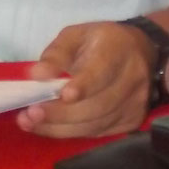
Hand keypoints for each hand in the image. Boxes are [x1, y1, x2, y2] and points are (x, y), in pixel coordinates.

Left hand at [16, 21, 155, 138]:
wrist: (138, 51)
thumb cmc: (99, 41)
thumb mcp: (75, 35)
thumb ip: (56, 54)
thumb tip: (37, 75)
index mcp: (117, 49)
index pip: (102, 71)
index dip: (84, 85)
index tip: (63, 95)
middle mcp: (132, 78)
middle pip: (97, 105)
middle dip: (61, 113)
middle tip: (30, 114)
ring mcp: (135, 103)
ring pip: (96, 124)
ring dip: (60, 127)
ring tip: (31, 122)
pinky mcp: (132, 121)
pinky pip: (98, 133)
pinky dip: (71, 132)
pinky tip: (50, 127)